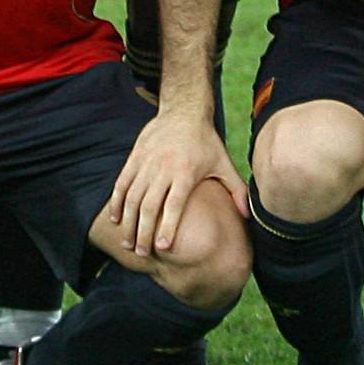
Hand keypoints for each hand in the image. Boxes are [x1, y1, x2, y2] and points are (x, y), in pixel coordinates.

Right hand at [103, 109, 242, 258]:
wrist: (183, 111)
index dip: (167, 227)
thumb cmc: (206, 142)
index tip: (162, 247)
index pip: (174, 205)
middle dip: (143, 232)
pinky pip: (122, 183)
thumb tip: (248, 217)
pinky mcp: (135, 157)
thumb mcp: (224, 163)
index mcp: (186, 172)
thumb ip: (236, 190)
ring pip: (132, 197)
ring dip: (128, 222)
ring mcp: (146, 162)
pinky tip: (115, 219)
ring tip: (127, 243)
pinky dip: (117, 202)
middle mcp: (164, 168)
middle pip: (149, 205)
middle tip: (141, 253)